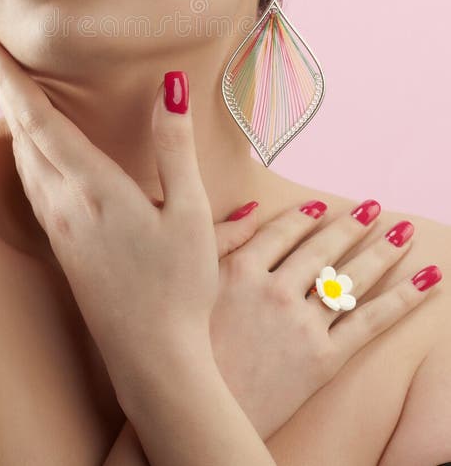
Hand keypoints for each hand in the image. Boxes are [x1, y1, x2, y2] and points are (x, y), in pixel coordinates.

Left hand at [0, 39, 248, 388]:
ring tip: (11, 91)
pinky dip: (24, 152)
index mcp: (93, 190)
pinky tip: (34, 151)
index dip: (14, 81)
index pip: (41, 122)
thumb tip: (170, 86)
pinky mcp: (61, 245)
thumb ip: (174, 146)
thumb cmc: (178, 285)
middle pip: (23, 136)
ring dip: (14, 121)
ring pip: (23, 162)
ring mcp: (58, 228)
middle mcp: (64, 205)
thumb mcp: (188, 211)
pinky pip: (31, 185)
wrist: (152, 357)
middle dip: (6, 91)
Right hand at [208, 198, 439, 438]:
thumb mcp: (193, 283)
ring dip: (383, 251)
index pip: (283, 231)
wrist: (194, 408)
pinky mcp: (322, 360)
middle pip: (322, 249)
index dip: (304, 217)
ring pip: (351, 279)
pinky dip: (402, 298)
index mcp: (240, 269)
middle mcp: (275, 291)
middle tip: (374, 206)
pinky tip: (426, 279)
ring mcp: (301, 326)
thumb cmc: (189, 345)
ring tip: (403, 233)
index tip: (322, 206)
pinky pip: (369, 322)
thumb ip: (220, 238)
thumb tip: (253, 207)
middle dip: (352, 225)